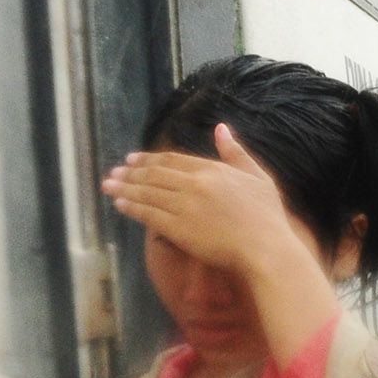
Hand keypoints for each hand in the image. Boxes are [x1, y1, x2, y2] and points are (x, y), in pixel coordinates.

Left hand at [101, 125, 308, 280]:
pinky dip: (132, 207)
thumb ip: (237, 153)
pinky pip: (148, 214)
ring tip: (109, 186)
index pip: (172, 160)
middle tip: (115, 172)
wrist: (266, 249)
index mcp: (212, 170)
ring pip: (147, 192)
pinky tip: (120, 204)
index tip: (133, 160)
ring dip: (125, 188)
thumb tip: (221, 128)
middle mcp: (194, 183)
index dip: (149, 159)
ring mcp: (184, 205)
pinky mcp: (178, 228)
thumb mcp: (259, 178)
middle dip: (131, 172)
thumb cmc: (268, 218)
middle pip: (154, 174)